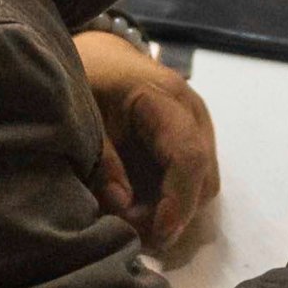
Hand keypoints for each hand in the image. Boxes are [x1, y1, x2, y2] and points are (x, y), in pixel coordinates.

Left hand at [77, 28, 221, 256]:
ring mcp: (199, 126)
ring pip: (202, 185)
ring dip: (172, 211)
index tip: (157, 235)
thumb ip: (102, 158)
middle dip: (173, 215)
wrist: (102, 51)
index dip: (178, 202)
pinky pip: (193, 179)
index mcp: (166, 98)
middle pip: (204, 179)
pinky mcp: (193, 139)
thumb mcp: (83, 112)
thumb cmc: (90, 76)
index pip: (189, 157)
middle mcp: (194, 113)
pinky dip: (171, 200)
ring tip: (132, 220)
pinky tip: (141, 207)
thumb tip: (121, 206)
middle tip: (132, 232)